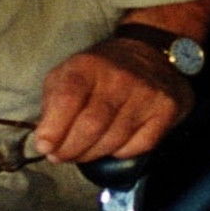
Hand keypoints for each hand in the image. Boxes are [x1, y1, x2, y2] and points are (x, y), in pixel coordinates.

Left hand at [33, 36, 194, 163]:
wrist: (149, 53)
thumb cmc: (100, 71)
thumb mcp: (68, 73)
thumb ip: (53, 102)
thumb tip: (45, 139)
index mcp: (87, 65)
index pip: (67, 99)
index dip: (53, 128)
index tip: (44, 146)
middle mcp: (118, 78)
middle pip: (91, 125)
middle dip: (70, 148)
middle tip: (60, 156)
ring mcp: (145, 94)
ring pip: (114, 140)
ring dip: (92, 154)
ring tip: (81, 153)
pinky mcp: (166, 109)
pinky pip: (140, 146)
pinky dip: (121, 152)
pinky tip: (112, 145)